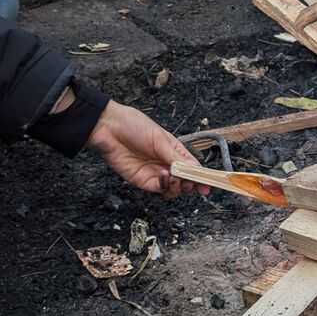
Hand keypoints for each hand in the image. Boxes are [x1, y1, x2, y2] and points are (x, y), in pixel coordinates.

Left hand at [87, 101, 207, 197]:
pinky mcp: (142, 181)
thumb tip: (195, 169)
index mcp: (174, 151)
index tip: (208, 184)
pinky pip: (159, 189)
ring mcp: (155, 173)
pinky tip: (164, 175)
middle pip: (185, 181)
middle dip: (191, 183)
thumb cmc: (133, 126)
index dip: (201, 177)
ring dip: (178, 186)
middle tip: (191, 182)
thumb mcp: (160, 139)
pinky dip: (165, 186)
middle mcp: (166, 164)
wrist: (108, 129)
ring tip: (175, 177)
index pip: (192, 167)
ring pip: (173, 189)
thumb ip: (177, 156)